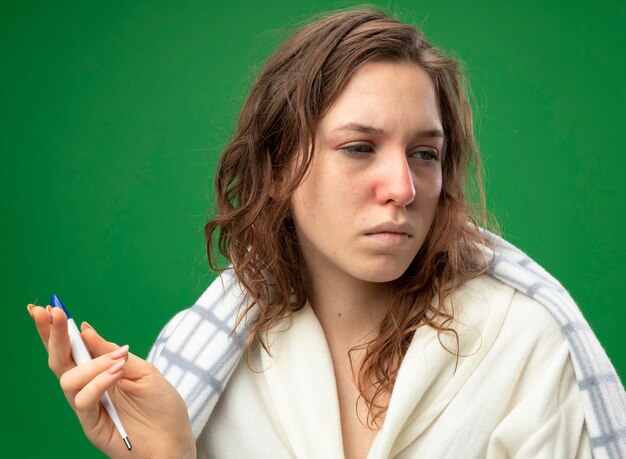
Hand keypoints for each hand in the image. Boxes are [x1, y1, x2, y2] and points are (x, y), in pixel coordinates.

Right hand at [27, 304, 195, 458]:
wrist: (175, 441)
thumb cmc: (162, 406)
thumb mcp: (142, 370)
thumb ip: (112, 352)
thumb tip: (84, 329)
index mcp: (100, 372)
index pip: (71, 349)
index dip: (55, 330)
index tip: (46, 307)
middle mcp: (89, 388)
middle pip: (59, 361)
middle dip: (52, 335)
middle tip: (51, 312)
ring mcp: (88, 407)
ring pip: (68, 380)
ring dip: (91, 363)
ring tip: (118, 361)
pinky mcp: (91, 425)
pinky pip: (83, 400)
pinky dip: (98, 382)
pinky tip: (116, 373)